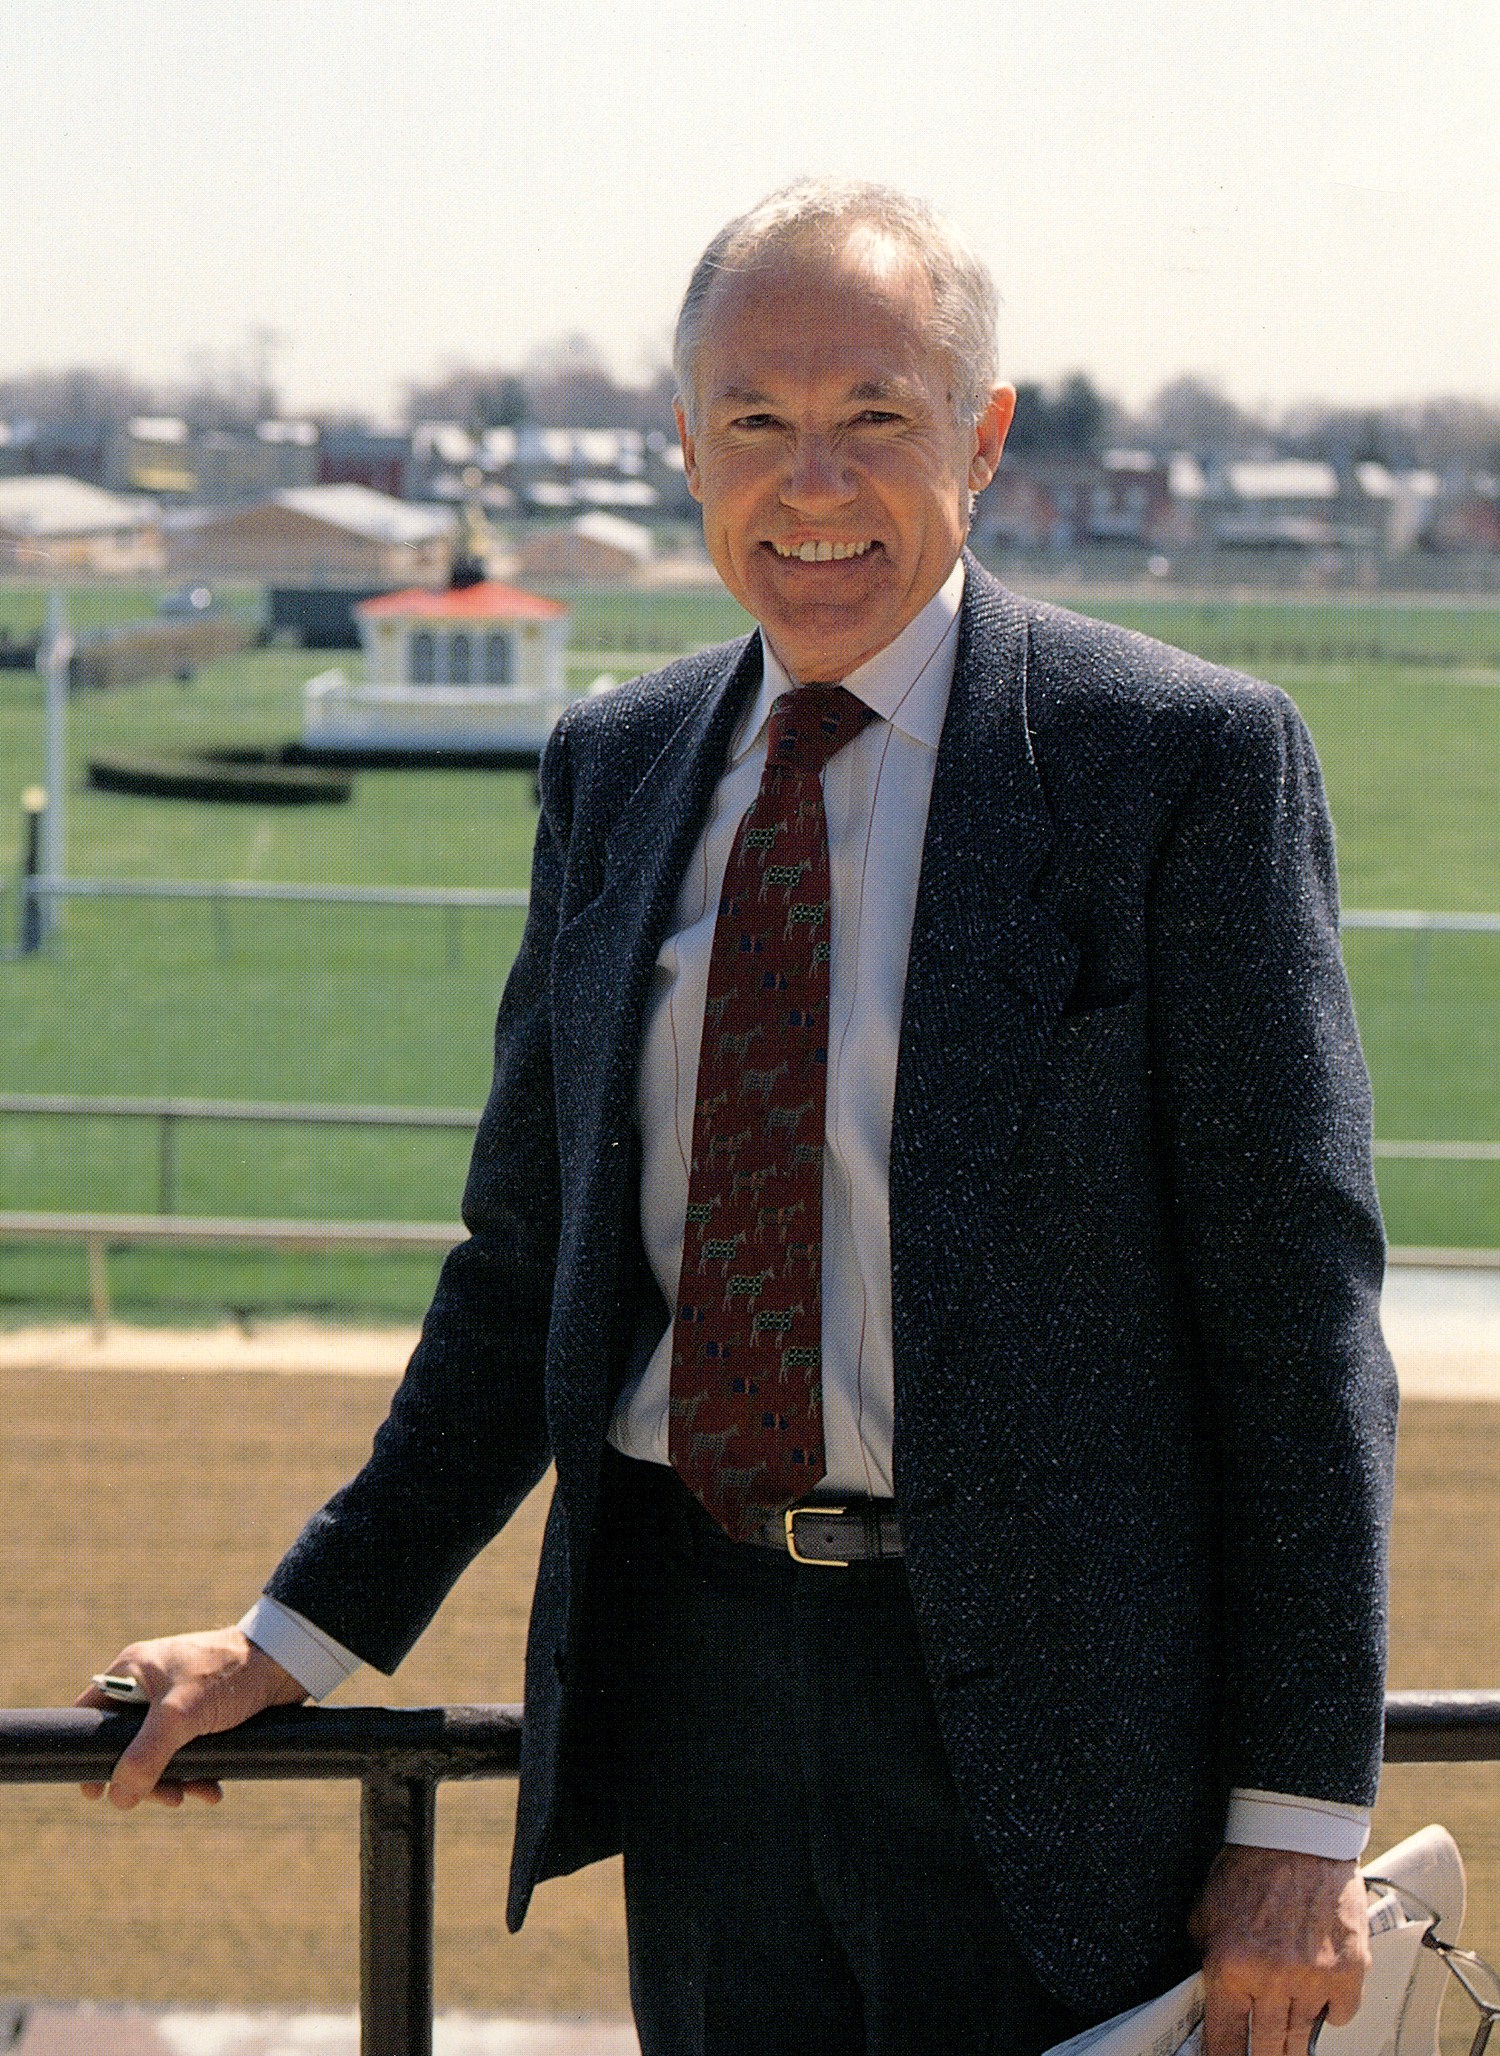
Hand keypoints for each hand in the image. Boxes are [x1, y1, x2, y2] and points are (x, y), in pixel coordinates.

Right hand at [75, 1628, 306, 1808]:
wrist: (286, 1662)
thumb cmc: (228, 1673)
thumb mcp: (180, 1715)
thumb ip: (146, 1756)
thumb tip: (118, 1799)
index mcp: (133, 1672)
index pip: (91, 1716)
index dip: (88, 1753)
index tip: (95, 1791)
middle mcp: (151, 1687)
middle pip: (127, 1746)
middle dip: (146, 1779)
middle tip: (169, 1798)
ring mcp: (178, 1703)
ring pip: (160, 1756)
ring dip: (175, 1781)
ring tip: (197, 1793)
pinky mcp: (204, 1717)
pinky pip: (187, 1755)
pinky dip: (196, 1774)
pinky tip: (212, 1790)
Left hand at [1190, 1845, 1369, 2055]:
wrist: (1297, 1835)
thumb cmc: (1250, 1868)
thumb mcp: (1206, 1912)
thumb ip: (1205, 1957)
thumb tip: (1203, 1994)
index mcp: (1231, 1966)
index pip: (1224, 2039)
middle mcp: (1273, 1979)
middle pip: (1268, 2049)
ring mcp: (1314, 1978)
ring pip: (1302, 2037)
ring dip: (1293, 2042)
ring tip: (1285, 2045)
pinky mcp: (1350, 1970)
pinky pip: (1340, 2016)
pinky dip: (1330, 2015)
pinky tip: (1318, 2004)